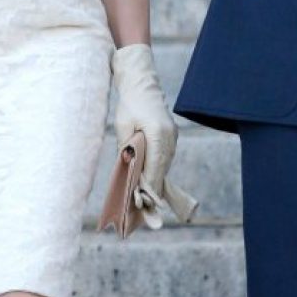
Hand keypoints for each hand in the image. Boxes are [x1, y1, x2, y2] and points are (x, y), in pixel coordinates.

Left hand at [111, 44, 196, 224]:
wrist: (142, 85)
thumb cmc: (129, 105)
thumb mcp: (123, 127)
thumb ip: (127, 149)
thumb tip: (129, 172)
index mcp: (158, 133)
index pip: (155, 167)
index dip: (151, 188)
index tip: (147, 205)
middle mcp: (170, 136)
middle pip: (162, 170)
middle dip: (154, 190)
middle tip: (148, 212)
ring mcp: (173, 136)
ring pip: (165, 165)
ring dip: (156, 181)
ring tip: (148, 201)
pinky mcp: (172, 136)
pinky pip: (165, 158)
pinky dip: (158, 170)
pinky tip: (151, 181)